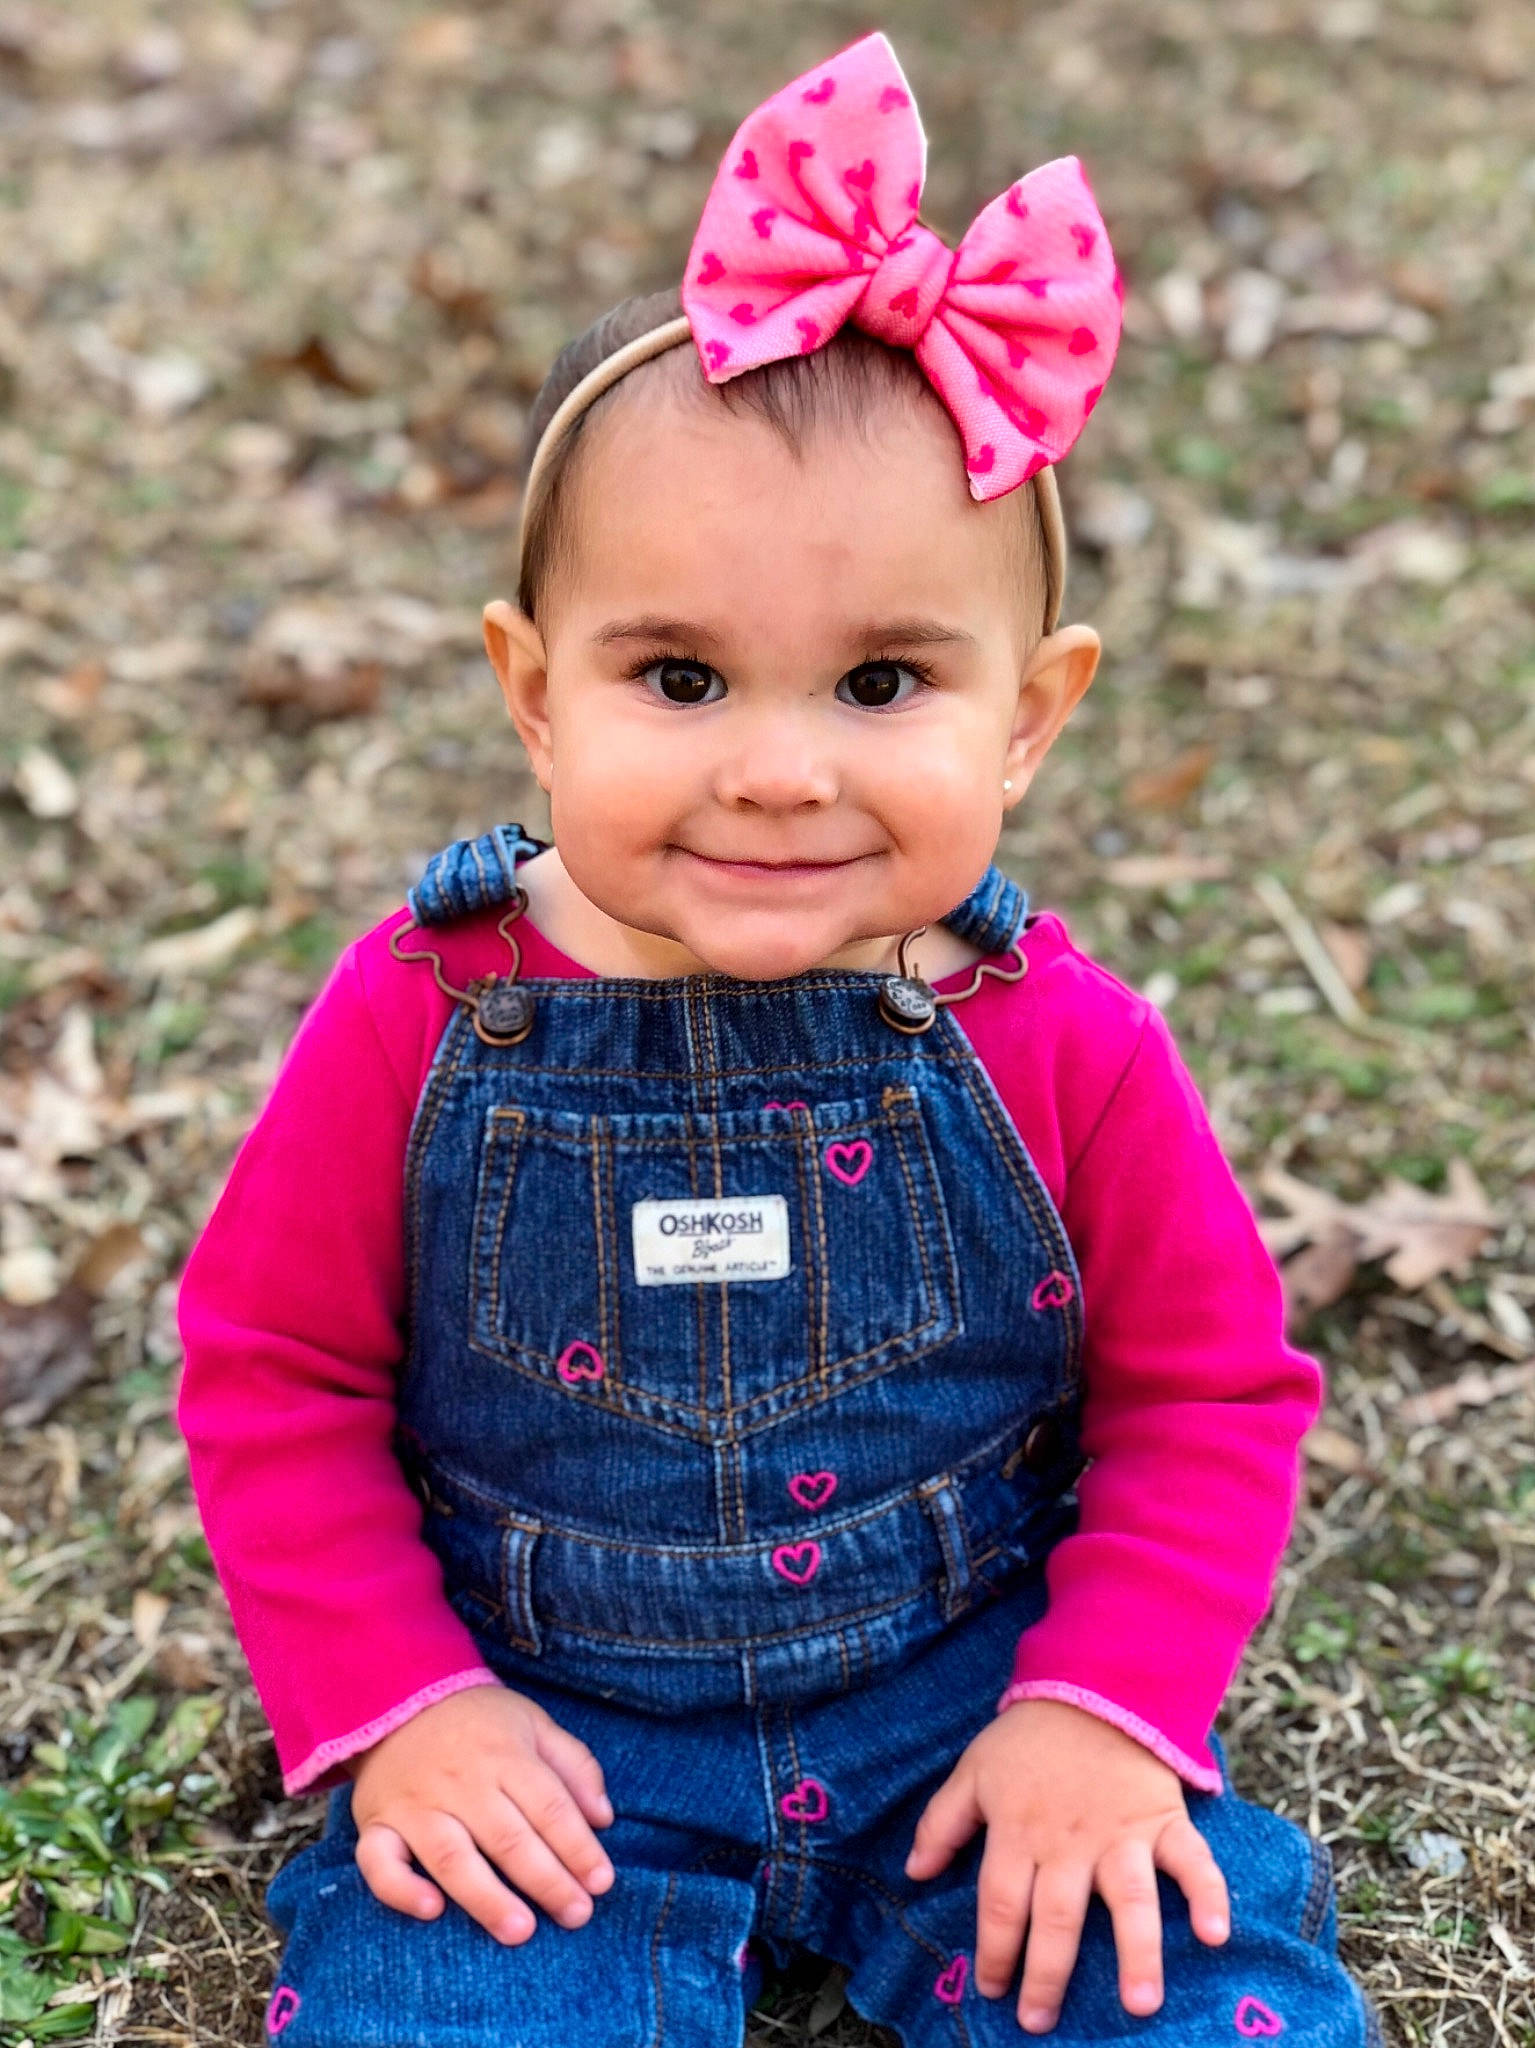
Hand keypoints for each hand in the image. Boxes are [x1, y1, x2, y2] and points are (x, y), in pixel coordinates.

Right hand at [348, 1682, 614, 1945]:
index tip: (602, 1882)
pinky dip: (402, 1889)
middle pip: (509, 1839)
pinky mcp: (377, 1824)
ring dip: (488, 1898)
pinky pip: (380, 1862)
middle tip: (576, 1916)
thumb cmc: (478, 1721)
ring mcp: (416, 1805)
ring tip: (521, 1931)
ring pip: (453, 1858)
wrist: (397, 1697)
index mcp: (505, 1754)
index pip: (550, 1806)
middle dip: (547, 1881)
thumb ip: (574, 1765)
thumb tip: (603, 1818)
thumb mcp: (533, 1723)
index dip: (579, 1847)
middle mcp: (461, 1782)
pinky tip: (432, 1910)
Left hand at [904, 1697, 1229, 2031]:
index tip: (993, 1988)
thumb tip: (914, 1871)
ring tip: (1140, 2004)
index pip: (1000, 1904)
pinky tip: (1214, 1935)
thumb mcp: (973, 1770)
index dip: (993, 1949)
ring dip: (1137, 1953)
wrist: (1093, 1682)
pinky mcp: (1163, 1819)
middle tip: (1040, 2022)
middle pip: (1055, 1918)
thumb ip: (943, 1822)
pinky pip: (1192, 1861)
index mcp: (1018, 1831)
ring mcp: (1121, 1834)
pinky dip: (1208, 1895)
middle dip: (1047, 1975)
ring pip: (1128, 1901)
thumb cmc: (1030, 1736)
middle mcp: (1068, 1843)